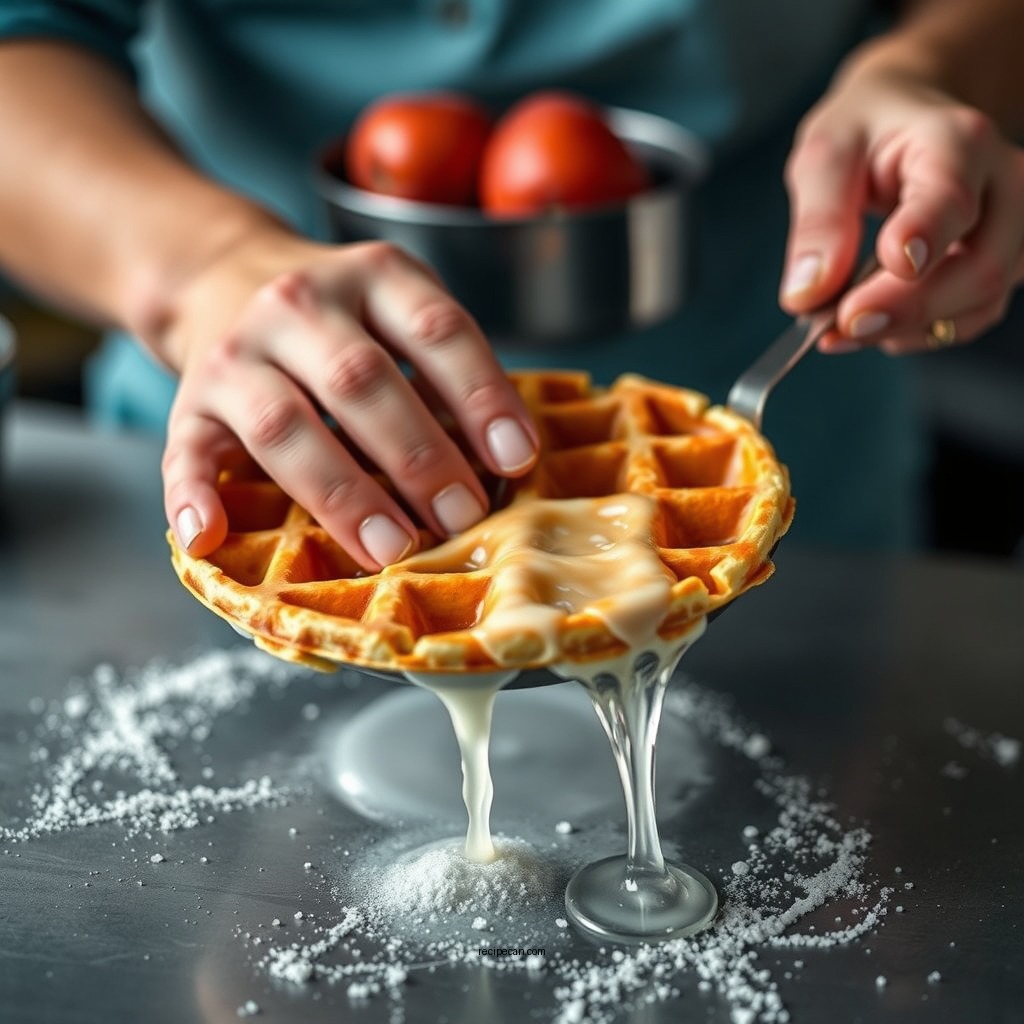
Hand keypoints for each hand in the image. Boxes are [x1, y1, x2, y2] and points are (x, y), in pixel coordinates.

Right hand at [159, 231, 537, 568]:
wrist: (221, 274)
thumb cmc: (340, 318)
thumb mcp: (398, 309)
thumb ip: (443, 371)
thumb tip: (504, 463)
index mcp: (371, 275)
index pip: (435, 330)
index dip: (480, 394)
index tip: (515, 459)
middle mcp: (297, 304)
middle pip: (360, 381)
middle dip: (417, 458)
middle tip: (461, 518)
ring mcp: (235, 353)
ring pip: (284, 424)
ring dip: (341, 492)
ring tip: (390, 547)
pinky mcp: (189, 402)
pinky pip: (184, 452)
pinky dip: (192, 498)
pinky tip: (208, 539)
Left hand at [779, 64, 1023, 353]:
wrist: (903, 124)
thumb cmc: (864, 134)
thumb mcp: (824, 156)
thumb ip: (817, 222)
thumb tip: (806, 296)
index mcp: (957, 142)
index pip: (952, 198)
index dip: (925, 237)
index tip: (893, 265)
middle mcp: (1003, 185)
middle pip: (979, 267)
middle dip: (907, 308)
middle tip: (839, 328)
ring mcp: (1011, 230)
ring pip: (980, 302)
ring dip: (905, 329)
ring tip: (839, 328)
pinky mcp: (999, 267)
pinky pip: (968, 319)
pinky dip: (914, 333)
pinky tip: (871, 325)